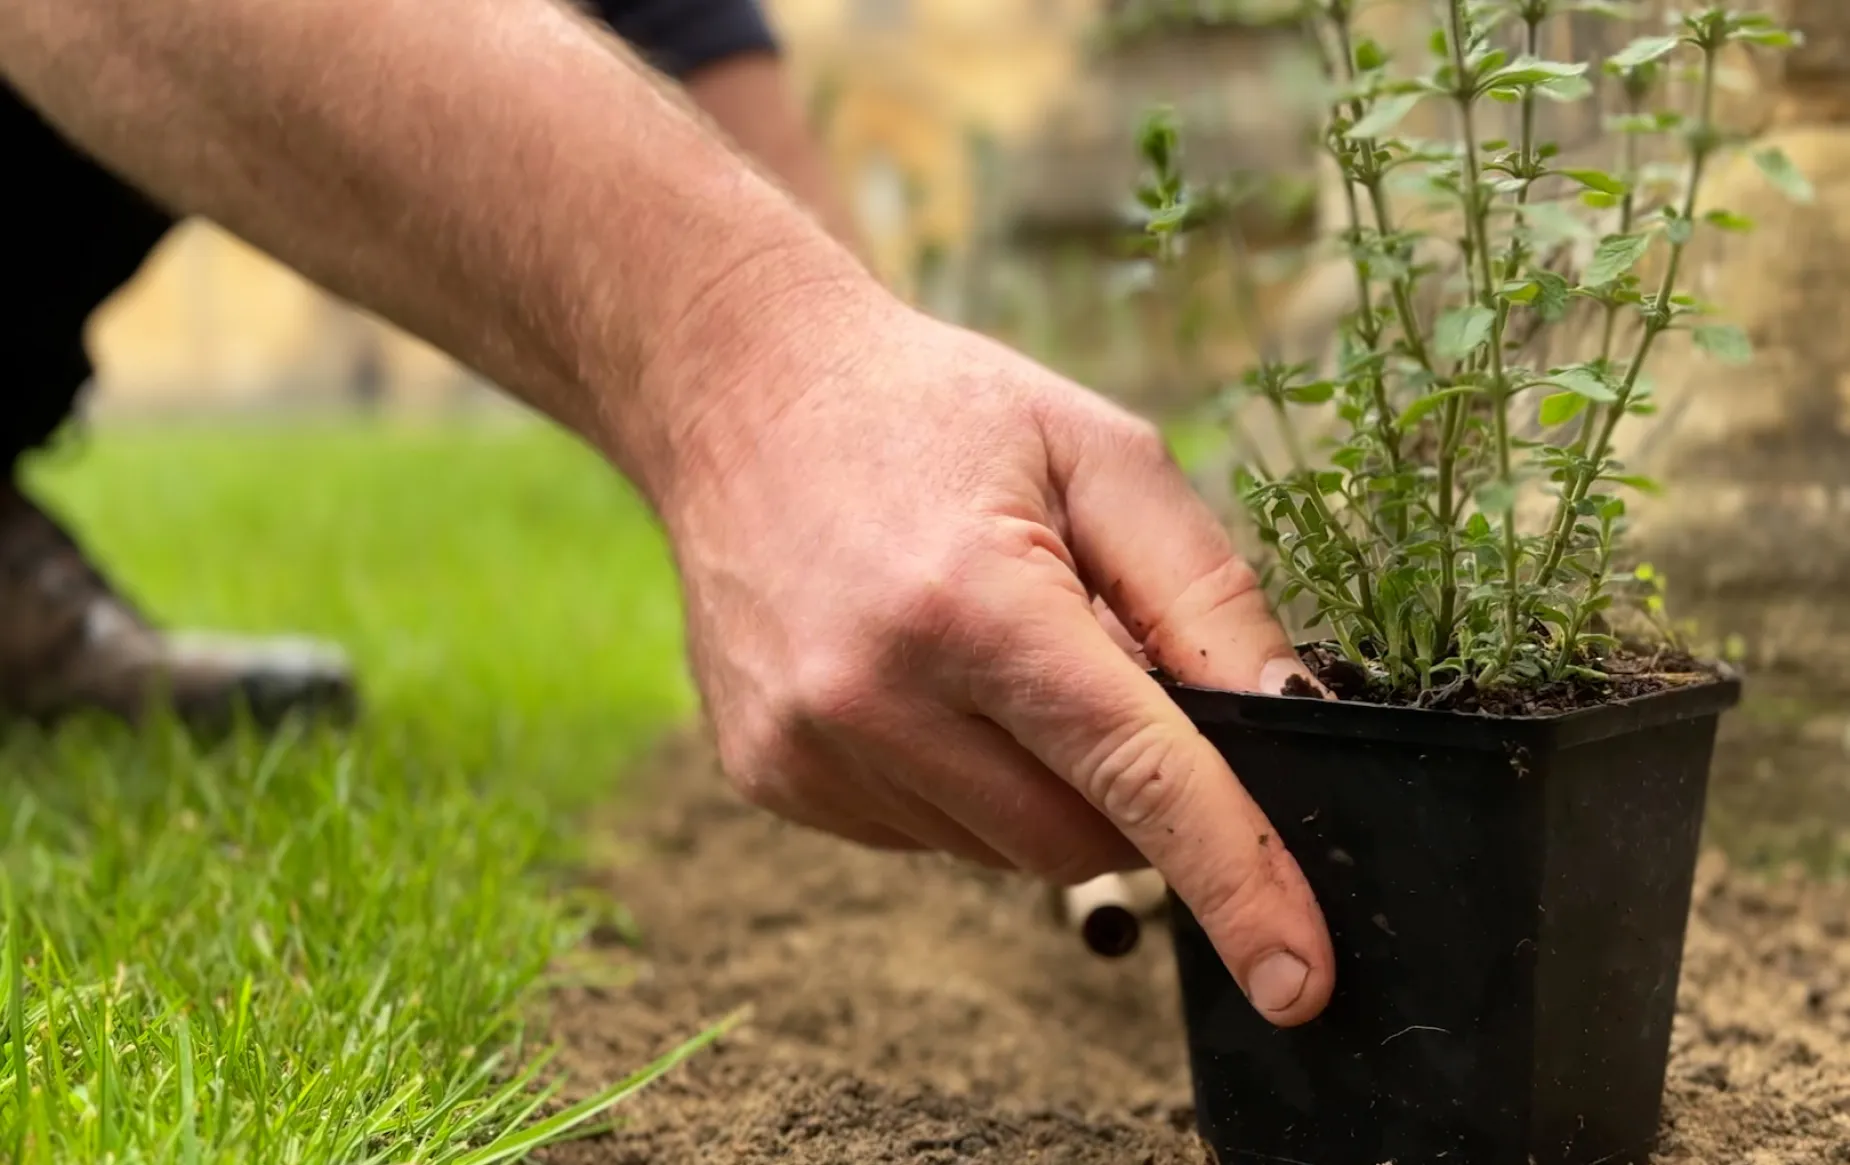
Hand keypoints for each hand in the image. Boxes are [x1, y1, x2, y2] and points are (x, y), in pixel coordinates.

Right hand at [652, 286, 1335, 1026]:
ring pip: (1002, 849)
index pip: (1136, 777)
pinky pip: (924, 834)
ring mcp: (808, 750)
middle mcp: (872, 696)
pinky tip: (923, 675)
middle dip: (1133, 793)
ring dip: (1040, 782)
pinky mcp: (771, 778)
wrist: (740, 391)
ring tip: (991, 645)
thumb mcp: (1102, 456)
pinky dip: (961, 781)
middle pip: (1078, 840)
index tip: (1299, 980)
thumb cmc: (936, 409)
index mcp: (972, 604)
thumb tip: (1291, 723)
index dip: (1236, 883)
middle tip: (1106, 669)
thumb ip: (1207, 595)